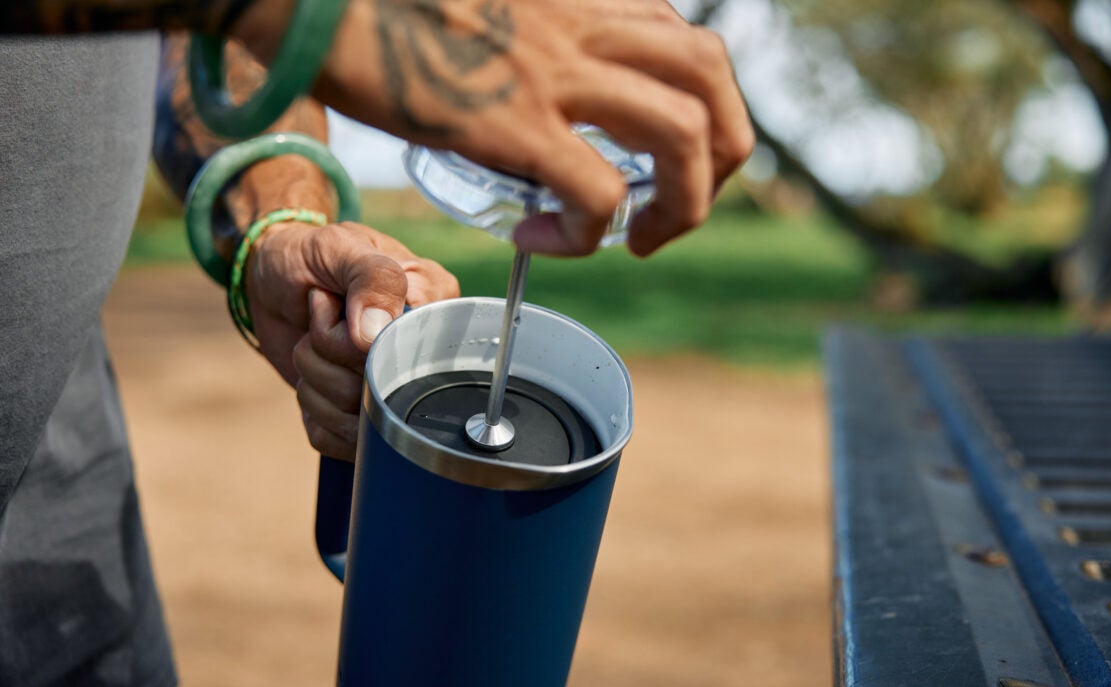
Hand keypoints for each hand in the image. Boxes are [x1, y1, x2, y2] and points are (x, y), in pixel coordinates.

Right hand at [234, 0, 753, 256]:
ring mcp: (555, 72)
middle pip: (714, 82)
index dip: (705, 111)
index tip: (663, 161)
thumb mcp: (491, 15)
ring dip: (681, 206)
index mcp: (582, 0)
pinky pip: (598, 192)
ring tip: (635, 240)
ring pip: (684, 136)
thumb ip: (532, 43)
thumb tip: (538, 101)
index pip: (690, 45)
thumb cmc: (386, 9)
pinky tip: (544, 240)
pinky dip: (588, 234)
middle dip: (724, 159)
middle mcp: (584, 28)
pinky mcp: (514, 121)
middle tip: (675, 208)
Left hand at [245, 220, 458, 459]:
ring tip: (312, 339)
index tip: (334, 305)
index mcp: (434, 305)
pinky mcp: (362, 419)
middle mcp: (424, 354)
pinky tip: (314, 373)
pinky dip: (311, 407)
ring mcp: (394, 391)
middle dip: (329, 353)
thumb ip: (370, 278)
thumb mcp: (340, 247)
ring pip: (357, 421)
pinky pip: (337, 439)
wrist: (270, 279)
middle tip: (319, 314)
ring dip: (314, 377)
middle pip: (381, 391)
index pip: (413, 351)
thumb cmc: (310, 256)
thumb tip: (376, 335)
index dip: (362, 341)